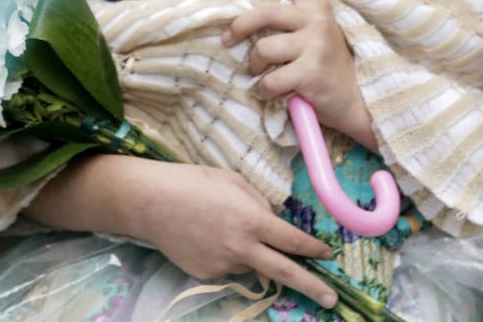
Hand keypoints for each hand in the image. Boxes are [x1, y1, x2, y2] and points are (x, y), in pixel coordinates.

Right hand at [129, 160, 338, 307]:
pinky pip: (226, 266)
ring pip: (249, 263)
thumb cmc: (193, 182)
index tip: (327, 254)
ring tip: (220, 228)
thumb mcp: (233, 181)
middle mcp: (242, 247)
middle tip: (332, 300)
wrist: (150, 202)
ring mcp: (224, 264)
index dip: (313, 248)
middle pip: (285, 272)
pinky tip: (205, 236)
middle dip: (312, 286)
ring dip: (249, 252)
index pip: (293, 240)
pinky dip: (224, 254)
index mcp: (252, 220)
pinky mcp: (206, 273)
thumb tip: (272, 221)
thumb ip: (258, 203)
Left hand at [222, 0, 375, 147]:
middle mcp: (316, 21)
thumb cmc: (327, 64)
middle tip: (229, 39)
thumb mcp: (318, 32)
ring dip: (255, 65)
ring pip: (263, 49)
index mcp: (317, 7)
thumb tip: (248, 13)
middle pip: (265, 11)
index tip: (255, 0)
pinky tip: (273, 92)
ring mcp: (314, 47)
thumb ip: (293, 18)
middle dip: (240, 26)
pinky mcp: (310, 74)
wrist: (355, 99)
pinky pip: (270, 80)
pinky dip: (265, 90)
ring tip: (261, 73)